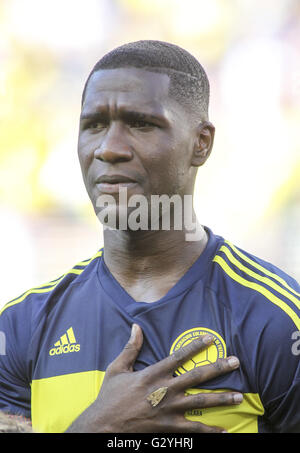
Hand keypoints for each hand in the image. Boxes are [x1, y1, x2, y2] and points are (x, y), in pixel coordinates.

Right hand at [66, 324, 241, 432]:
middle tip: (235, 361)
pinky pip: (194, 429)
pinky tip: (224, 430)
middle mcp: (164, 390)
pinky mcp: (169, 428)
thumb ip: (130, 348)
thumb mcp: (117, 369)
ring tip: (239, 396)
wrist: (104, 426)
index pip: (179, 356)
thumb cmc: (110, 397)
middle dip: (218, 368)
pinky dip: (210, 431)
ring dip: (221, 398)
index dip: (195, 346)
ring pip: (201, 402)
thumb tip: (136, 326)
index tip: (211, 339)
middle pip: (196, 376)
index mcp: (153, 374)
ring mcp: (168, 410)